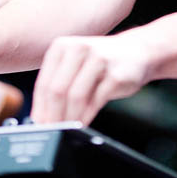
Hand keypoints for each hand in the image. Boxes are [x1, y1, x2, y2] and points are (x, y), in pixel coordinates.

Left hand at [31, 32, 150, 125]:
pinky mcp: (116, 74)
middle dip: (52, 115)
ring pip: (75, 96)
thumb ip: (58, 84)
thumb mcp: (75, 64)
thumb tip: (41, 116)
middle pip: (57, 90)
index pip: (44, 83)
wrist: (137, 51)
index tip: (39, 125)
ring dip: (69, 118)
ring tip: (67, 129)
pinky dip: (87, 116)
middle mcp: (79, 48)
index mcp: (63, 46)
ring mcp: (99, 60)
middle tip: (52, 131)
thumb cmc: (100, 62)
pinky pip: (96, 100)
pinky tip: (83, 123)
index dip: (40, 108)